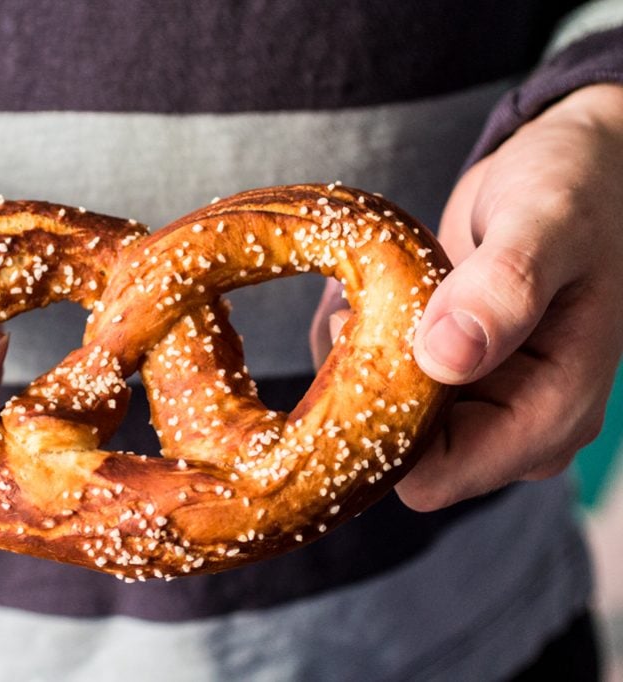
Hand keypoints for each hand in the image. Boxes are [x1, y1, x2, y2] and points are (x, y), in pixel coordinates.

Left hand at [311, 83, 622, 510]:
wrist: (577, 166)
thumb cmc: (578, 187)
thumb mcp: (550, 221)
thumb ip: (507, 286)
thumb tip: (446, 358)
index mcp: (550, 414)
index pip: (433, 477)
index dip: (380, 427)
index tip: (360, 346)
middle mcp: (515, 425)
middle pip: (398, 458)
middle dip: (363, 394)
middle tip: (355, 313)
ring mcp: (483, 404)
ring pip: (382, 424)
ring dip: (354, 366)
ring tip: (363, 299)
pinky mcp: (454, 378)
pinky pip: (382, 388)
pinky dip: (359, 348)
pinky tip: (366, 299)